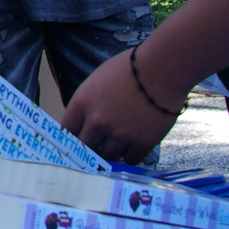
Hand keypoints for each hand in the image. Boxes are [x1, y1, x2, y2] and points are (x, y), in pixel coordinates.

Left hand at [62, 46, 186, 163]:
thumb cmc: (129, 68)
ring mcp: (120, 134)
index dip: (72, 136)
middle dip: (91, 145)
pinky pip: (131, 159)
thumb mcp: (97, 80)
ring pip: (108, 156)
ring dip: (112, 150)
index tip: (76, 140)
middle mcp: (98, 121)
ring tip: (119, 140)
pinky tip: (134, 145)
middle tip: (98, 143)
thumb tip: (82, 122)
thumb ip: (87, 103)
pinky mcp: (142, 143)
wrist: (162, 69)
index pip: (66, 131)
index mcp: (82, 102)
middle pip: (86, 147)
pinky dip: (131, 154)